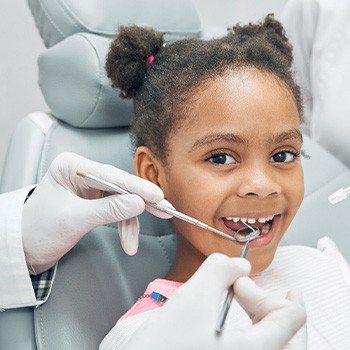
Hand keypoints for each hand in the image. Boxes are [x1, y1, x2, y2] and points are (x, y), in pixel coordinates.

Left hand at [22, 152, 169, 273]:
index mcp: (71, 166)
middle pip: (120, 186)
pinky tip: (128, 240)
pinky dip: (124, 226)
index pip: (111, 175)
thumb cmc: (38, 230)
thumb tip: (138, 203)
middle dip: (140, 202)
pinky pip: (117, 210)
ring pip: (122, 200)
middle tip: (164, 210)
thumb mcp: (74, 220)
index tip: (157, 196)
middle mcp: (82, 172)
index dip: (137, 187)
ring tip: (133, 242)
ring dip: (131, 222)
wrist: (25, 249)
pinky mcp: (94, 201)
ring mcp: (90, 187)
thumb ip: (108, 210)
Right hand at [126, 253, 306, 349]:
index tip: (242, 281)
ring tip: (242, 301)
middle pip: (291, 335)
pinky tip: (237, 321)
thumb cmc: (164, 347)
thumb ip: (220, 270)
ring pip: (277, 345)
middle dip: (269, 304)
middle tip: (244, 289)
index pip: (292, 318)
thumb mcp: (193, 298)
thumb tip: (240, 267)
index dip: (270, 289)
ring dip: (265, 318)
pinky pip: (258, 349)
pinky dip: (255, 331)